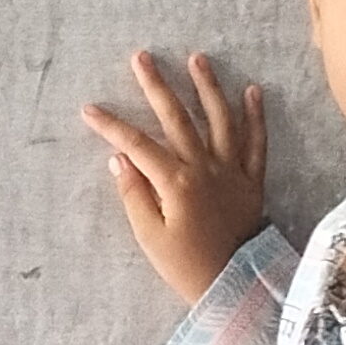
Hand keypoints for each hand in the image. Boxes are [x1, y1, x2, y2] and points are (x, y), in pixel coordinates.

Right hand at [80, 50, 267, 306]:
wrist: (238, 287)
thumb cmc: (186, 267)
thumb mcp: (150, 237)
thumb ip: (134, 194)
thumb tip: (118, 158)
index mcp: (175, 181)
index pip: (136, 144)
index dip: (111, 125)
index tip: (89, 109)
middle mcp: (204, 167)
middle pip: (177, 118)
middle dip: (157, 86)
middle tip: (142, 57)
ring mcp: (231, 171)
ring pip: (220, 120)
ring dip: (207, 87)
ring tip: (196, 59)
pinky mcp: (252, 181)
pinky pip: (256, 143)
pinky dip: (255, 116)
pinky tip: (252, 91)